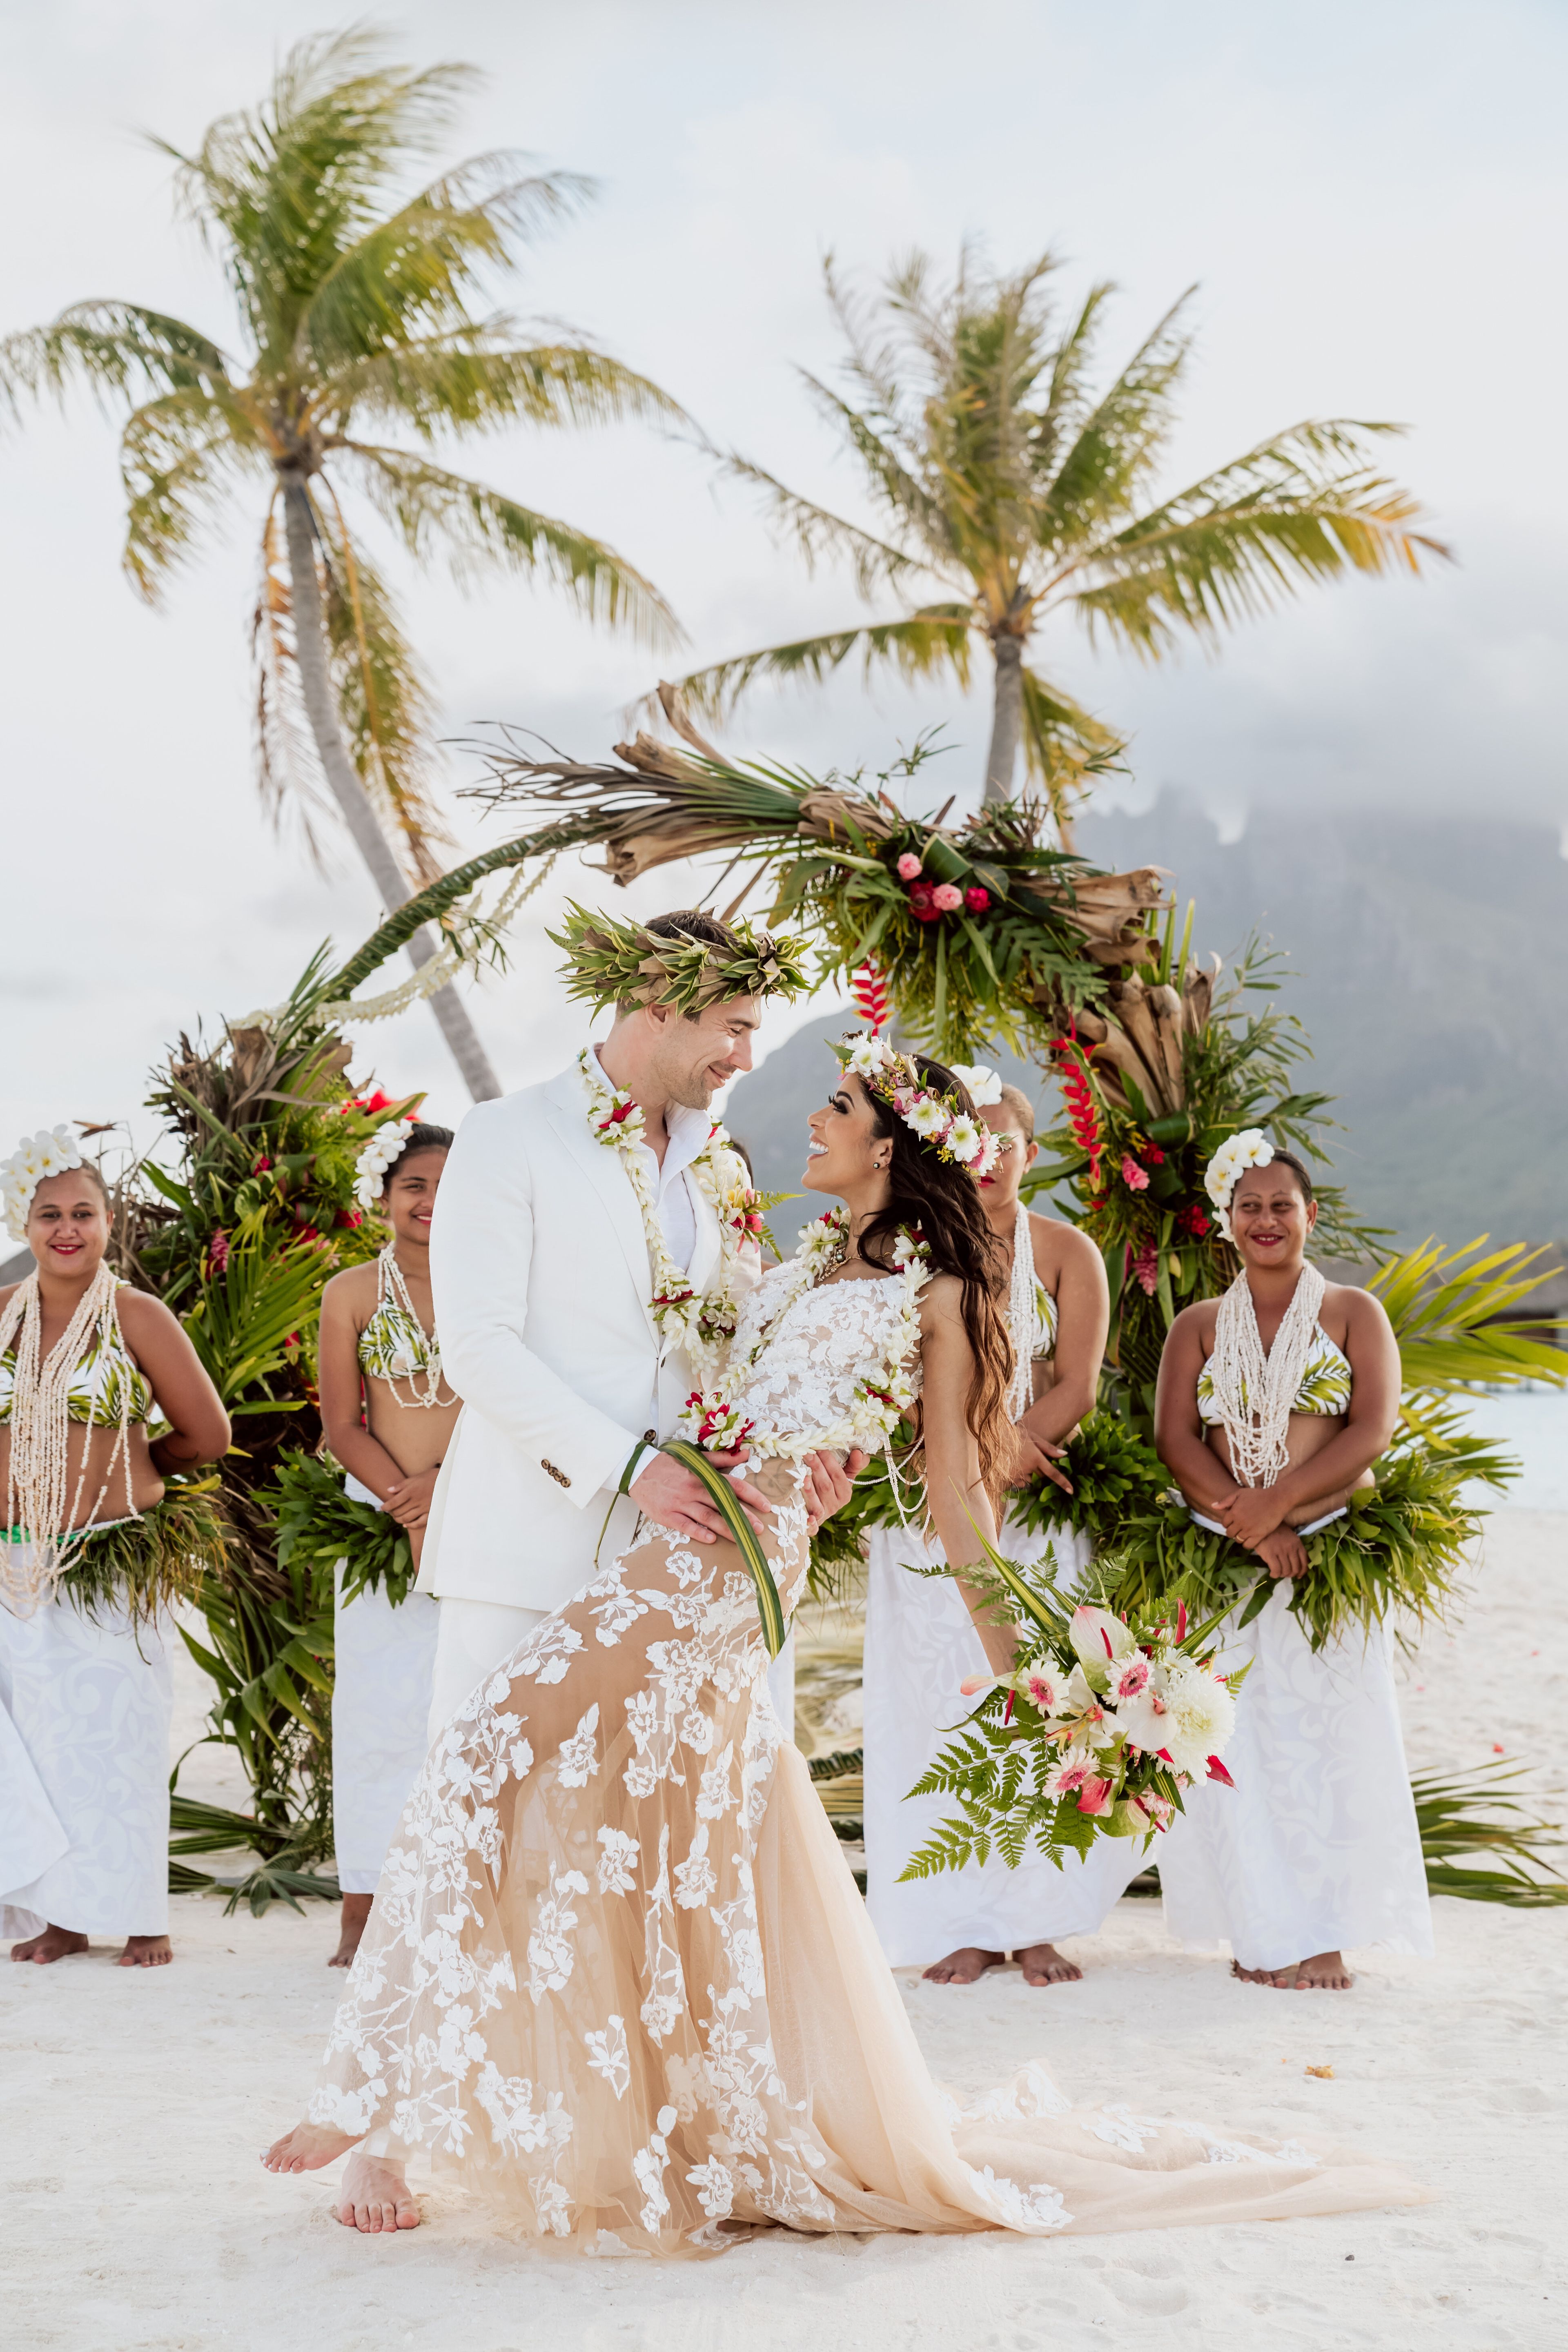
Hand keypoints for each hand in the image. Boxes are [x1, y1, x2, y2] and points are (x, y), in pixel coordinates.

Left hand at [382, 1466, 439, 1529]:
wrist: (447, 1480)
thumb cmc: (430, 1477)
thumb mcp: (415, 1478)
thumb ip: (401, 1485)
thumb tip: (388, 1490)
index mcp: (411, 1491)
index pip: (394, 1502)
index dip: (386, 1506)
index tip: (382, 1508)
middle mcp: (416, 1500)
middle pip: (399, 1512)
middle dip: (392, 1513)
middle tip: (390, 1513)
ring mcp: (424, 1508)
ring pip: (407, 1518)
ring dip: (399, 1520)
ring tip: (396, 1518)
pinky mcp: (431, 1512)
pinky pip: (419, 1523)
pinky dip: (411, 1525)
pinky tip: (406, 1525)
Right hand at [629, 1449, 771, 1544]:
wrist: (639, 1471)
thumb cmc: (669, 1465)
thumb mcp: (695, 1458)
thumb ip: (721, 1458)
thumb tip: (745, 1453)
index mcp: (703, 1475)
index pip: (732, 1485)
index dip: (751, 1495)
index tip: (766, 1506)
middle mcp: (694, 1489)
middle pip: (723, 1504)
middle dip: (743, 1517)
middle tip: (759, 1529)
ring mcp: (681, 1503)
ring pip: (708, 1517)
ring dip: (726, 1529)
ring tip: (742, 1539)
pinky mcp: (668, 1515)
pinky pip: (686, 1526)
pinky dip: (698, 1532)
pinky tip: (711, 1539)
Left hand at [800, 1448, 866, 1535]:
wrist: (820, 1510)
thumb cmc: (830, 1487)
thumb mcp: (844, 1476)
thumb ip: (854, 1464)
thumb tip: (858, 1452)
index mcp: (845, 1493)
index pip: (838, 1475)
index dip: (829, 1461)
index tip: (819, 1446)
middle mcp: (835, 1505)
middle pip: (826, 1487)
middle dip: (816, 1469)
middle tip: (807, 1453)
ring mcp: (824, 1516)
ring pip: (818, 1505)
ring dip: (810, 1493)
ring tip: (803, 1479)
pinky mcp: (813, 1526)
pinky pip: (813, 1527)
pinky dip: (811, 1524)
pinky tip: (808, 1518)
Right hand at [1008, 1428, 1072, 1493]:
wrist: (992, 1437)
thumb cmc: (1013, 1434)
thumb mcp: (1032, 1436)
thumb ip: (1048, 1448)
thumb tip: (1065, 1455)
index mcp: (1035, 1457)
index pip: (1052, 1473)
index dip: (1063, 1482)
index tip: (1071, 1491)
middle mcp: (1027, 1468)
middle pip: (1040, 1477)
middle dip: (1040, 1472)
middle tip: (1031, 1460)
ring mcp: (1016, 1475)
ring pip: (1029, 1481)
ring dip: (1029, 1476)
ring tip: (1020, 1462)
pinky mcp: (1007, 1479)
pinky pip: (1018, 1484)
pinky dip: (1019, 1479)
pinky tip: (1013, 1468)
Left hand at [1215, 1485, 1286, 1549]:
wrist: (1276, 1500)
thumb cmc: (1258, 1495)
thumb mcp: (1240, 1493)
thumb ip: (1226, 1501)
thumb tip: (1213, 1506)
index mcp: (1233, 1512)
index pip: (1224, 1524)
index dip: (1229, 1523)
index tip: (1235, 1521)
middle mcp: (1239, 1522)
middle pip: (1230, 1533)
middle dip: (1233, 1531)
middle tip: (1240, 1528)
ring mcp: (1249, 1530)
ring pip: (1238, 1540)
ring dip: (1240, 1537)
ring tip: (1246, 1532)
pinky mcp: (1258, 1535)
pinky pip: (1247, 1545)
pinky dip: (1247, 1544)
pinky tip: (1250, 1538)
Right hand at [1255, 1525, 1310, 1580]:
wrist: (1260, 1523)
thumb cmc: (1275, 1531)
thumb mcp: (1290, 1537)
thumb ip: (1295, 1548)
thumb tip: (1297, 1563)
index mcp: (1297, 1544)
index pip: (1304, 1562)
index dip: (1302, 1572)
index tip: (1298, 1576)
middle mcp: (1291, 1548)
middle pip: (1295, 1568)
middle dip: (1290, 1574)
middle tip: (1285, 1574)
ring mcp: (1281, 1551)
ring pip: (1286, 1571)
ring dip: (1282, 1575)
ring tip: (1277, 1573)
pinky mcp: (1270, 1554)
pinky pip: (1276, 1570)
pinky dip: (1275, 1574)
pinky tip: (1272, 1573)